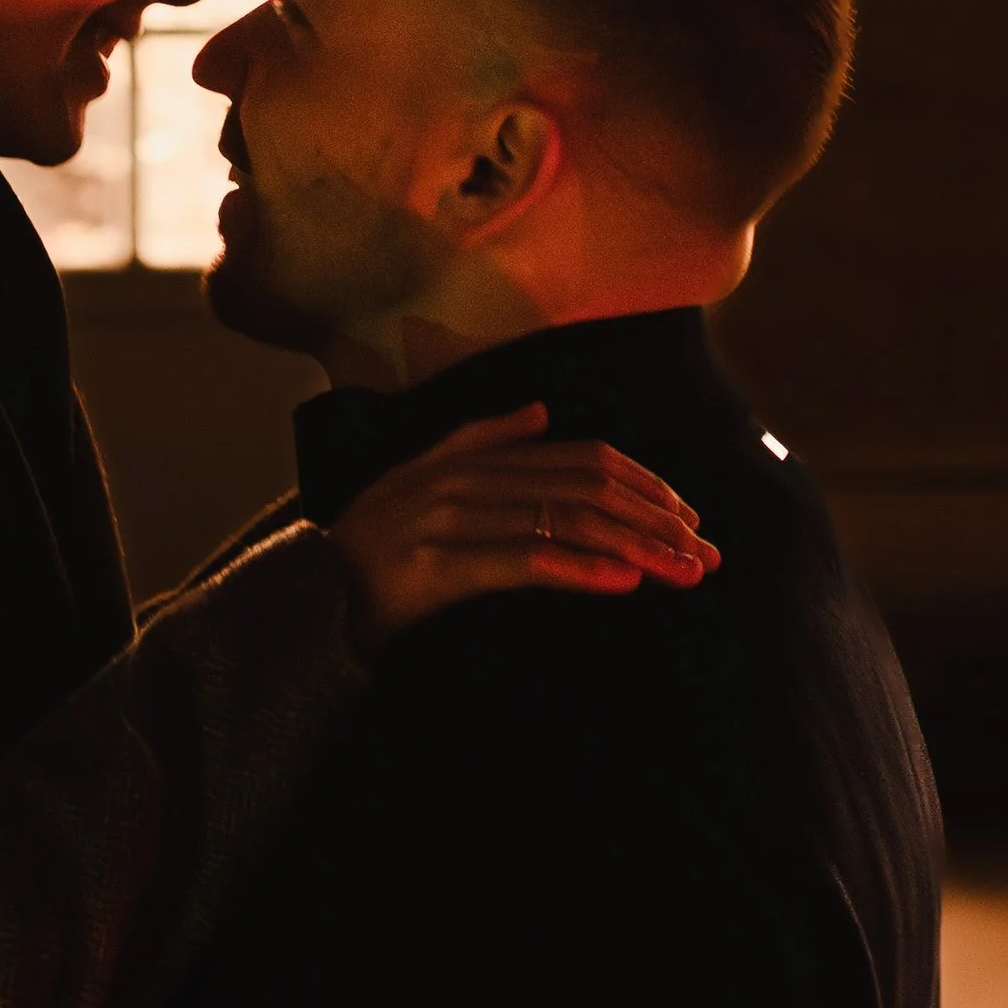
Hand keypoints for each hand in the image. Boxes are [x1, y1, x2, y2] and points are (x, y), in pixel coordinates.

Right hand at [326, 400, 718, 650]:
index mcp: (470, 459)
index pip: (580, 459)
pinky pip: (521, 562)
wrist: (299, 598)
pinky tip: (622, 581)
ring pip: (563, 520)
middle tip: (709, 554)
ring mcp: (447, 520)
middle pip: (584, 487)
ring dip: (634, 547)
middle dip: (655, 520)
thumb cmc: (371, 546)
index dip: (644, 484)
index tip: (692, 519)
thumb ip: (478, 440)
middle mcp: (463, 480)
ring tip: (683, 570)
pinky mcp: (434, 568)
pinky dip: (579, 568)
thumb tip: (539, 409)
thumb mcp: (420, 480)